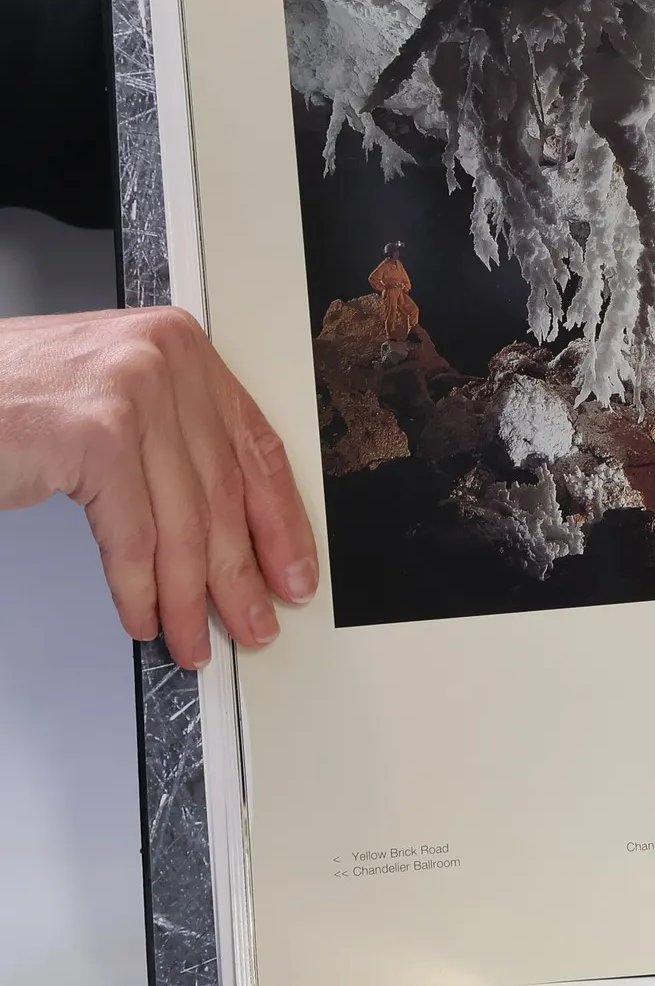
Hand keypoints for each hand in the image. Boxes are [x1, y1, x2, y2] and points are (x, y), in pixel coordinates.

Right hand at [0, 307, 317, 668]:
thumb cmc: (11, 396)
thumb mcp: (113, 403)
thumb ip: (170, 444)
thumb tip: (225, 527)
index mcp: (181, 347)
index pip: (256, 447)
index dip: (282, 521)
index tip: (295, 570)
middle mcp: (166, 360)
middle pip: (224, 491)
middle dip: (242, 573)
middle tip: (254, 621)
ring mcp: (135, 393)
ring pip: (184, 522)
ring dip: (191, 597)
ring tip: (195, 638)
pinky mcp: (99, 435)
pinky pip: (133, 536)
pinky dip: (140, 589)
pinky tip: (145, 618)